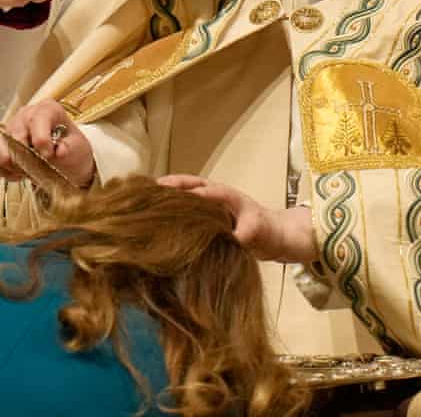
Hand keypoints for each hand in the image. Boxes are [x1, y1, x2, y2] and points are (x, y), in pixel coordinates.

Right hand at [0, 99, 95, 187]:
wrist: (67, 161)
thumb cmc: (72, 149)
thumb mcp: (78, 148)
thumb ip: (68, 149)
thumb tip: (58, 151)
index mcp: (47, 109)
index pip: (38, 120)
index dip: (41, 139)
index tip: (48, 155)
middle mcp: (26, 114)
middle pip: (15, 133)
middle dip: (25, 156)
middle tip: (37, 169)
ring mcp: (11, 127)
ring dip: (9, 163)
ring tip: (25, 173)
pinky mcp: (1, 143)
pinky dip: (4, 170)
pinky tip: (19, 175)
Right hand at [157, 176, 317, 262]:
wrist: (275, 235)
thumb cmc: (266, 231)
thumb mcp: (258, 232)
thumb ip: (245, 233)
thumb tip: (230, 237)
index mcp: (227, 196)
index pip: (203, 191)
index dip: (185, 194)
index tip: (167, 198)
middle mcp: (216, 194)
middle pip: (190, 184)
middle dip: (170, 185)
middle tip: (148, 189)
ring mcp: (211, 202)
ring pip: (186, 191)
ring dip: (168, 192)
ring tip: (145, 196)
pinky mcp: (208, 212)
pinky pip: (187, 203)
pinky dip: (172, 202)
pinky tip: (157, 211)